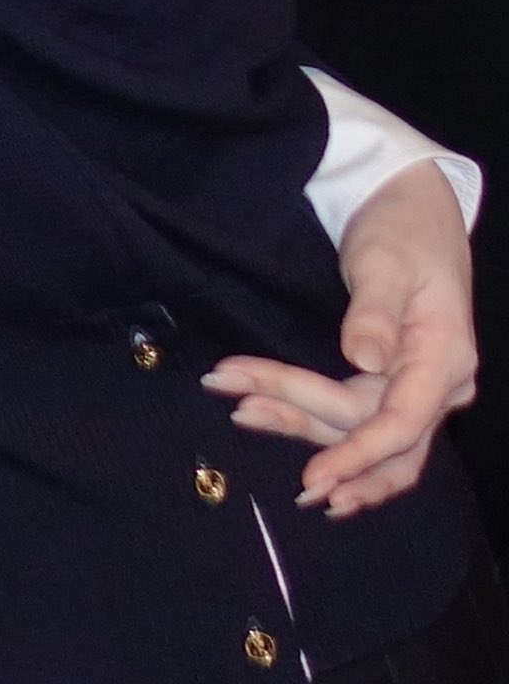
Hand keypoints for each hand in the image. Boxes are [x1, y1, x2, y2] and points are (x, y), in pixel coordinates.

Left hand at [206, 160, 480, 513]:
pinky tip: (311, 471)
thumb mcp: (385, 261)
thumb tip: (367, 362)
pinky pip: (366, 425)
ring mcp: (420, 387)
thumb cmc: (402, 231)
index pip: (402, 422)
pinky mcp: (397, 384)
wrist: (414, 209)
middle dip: (304, 424)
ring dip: (306, 432)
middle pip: (373, 429)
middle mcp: (440, 383)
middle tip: (239, 407)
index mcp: (444, 357)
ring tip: (245, 415)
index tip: (314, 475)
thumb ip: (376, 312)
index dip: (357, 452)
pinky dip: (331, 440)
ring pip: (365, 433)